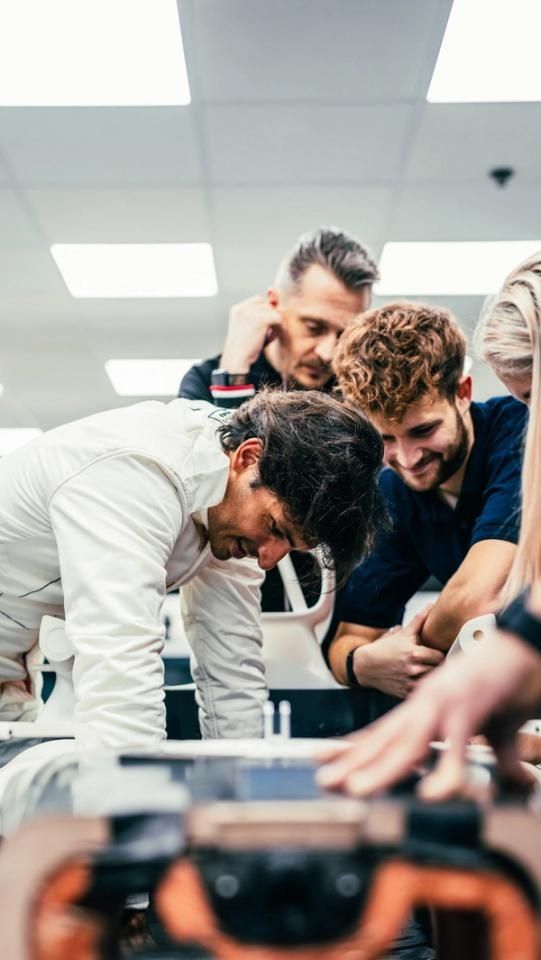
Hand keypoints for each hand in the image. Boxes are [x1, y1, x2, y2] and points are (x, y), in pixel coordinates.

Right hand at [220, 296, 282, 372]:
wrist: (236, 361)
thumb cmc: (243, 349)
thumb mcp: (248, 328)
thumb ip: (259, 315)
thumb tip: (273, 293)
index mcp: (237, 309)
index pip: (259, 300)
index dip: (264, 313)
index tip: (260, 329)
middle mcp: (243, 308)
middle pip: (268, 305)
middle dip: (270, 319)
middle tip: (263, 335)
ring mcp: (251, 313)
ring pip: (274, 312)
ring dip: (274, 325)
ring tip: (265, 338)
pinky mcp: (260, 320)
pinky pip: (279, 318)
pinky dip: (277, 330)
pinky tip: (269, 339)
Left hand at [317, 630, 540, 800]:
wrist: (526, 644)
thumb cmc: (508, 681)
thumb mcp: (497, 725)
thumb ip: (500, 756)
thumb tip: (513, 781)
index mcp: (426, 705)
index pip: (383, 731)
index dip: (352, 748)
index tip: (324, 762)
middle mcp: (428, 703)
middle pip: (385, 739)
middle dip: (353, 763)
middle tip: (325, 781)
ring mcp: (446, 704)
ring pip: (409, 743)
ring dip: (383, 769)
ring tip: (358, 790)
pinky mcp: (471, 708)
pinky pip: (455, 746)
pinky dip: (445, 771)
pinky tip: (433, 794)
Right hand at [354, 607, 442, 698]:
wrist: (365, 666)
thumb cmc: (385, 648)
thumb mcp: (403, 634)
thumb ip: (419, 620)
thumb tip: (431, 606)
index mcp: (414, 653)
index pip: (440, 657)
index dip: (440, 654)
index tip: (437, 653)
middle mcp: (412, 669)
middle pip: (438, 670)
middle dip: (437, 666)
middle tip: (434, 662)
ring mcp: (408, 683)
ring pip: (431, 681)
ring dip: (430, 676)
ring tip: (427, 671)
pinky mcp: (404, 693)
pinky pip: (421, 691)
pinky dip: (421, 686)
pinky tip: (417, 679)